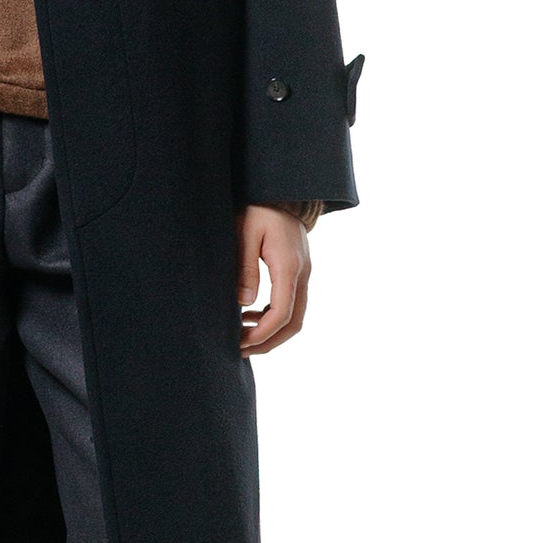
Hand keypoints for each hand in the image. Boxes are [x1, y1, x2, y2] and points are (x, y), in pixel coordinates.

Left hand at [237, 204, 311, 355]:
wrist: (281, 192)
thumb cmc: (258, 208)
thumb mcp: (245, 232)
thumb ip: (245, 267)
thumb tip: (243, 303)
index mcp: (288, 266)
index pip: (281, 313)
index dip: (262, 334)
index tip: (240, 343)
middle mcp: (301, 273)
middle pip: (293, 324)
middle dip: (268, 342)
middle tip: (239, 349)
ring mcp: (303, 274)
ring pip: (295, 317)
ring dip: (271, 332)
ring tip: (240, 336)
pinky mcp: (298, 272)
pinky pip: (292, 305)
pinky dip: (273, 318)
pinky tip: (249, 315)